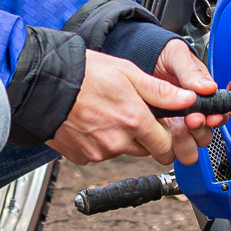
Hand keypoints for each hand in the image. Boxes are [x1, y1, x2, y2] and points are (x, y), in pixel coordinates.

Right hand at [50, 50, 215, 166]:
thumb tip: (188, 99)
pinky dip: (99, 142)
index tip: (164, 129)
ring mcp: (98, 152)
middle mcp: (118, 141)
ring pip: (122, 151)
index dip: (168, 138)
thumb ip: (160, 91)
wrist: (43, 84)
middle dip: (145, 137)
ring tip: (106, 113)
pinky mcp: (81, 157)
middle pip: (146, 150)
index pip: (166, 147)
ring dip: (121, 138)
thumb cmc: (83, 73)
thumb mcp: (127, 72)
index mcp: (134, 120)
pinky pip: (99, 154)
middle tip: (132, 115)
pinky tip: (91, 122)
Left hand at [154, 40, 223, 142]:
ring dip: (186, 140)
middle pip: (205, 134)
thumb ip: (191, 72)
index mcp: (202, 94)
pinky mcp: (159, 128)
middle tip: (191, 120)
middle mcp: (192, 111)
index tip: (208, 117)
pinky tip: (161, 132)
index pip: (218, 114)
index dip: (215, 119)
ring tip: (178, 129)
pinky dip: (165, 143)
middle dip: (200, 130)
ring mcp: (175, 122)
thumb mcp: (177, 55)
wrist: (138, 55)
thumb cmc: (161, 53)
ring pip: (189, 145)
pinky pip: (166, 144)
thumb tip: (209, 87)